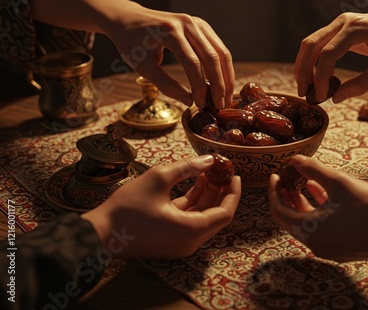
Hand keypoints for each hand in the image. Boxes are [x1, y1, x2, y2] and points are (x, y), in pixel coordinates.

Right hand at [82, 155, 240, 258]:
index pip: (225, 212)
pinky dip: (194, 203)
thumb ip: (187, 167)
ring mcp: (180, 243)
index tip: (235, 174)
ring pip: (203, 217)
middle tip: (223, 171)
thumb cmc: (127, 207)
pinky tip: (194, 182)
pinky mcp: (171, 240)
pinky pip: (190, 220)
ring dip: (207, 195)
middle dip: (221, 191)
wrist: (99, 233)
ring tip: (208, 171)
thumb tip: (209, 159)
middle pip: (216, 215)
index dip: (233, 192)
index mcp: (192, 230)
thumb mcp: (159, 178)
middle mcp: (190, 241)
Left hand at [105, 8, 234, 108]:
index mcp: (170, 31)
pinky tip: (222, 83)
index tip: (201, 104)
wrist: (128, 18)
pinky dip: (222, 66)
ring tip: (226, 97)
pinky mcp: (201, 25)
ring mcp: (196, 22)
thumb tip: (189, 101)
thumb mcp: (142, 66)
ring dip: (226, 76)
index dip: (200, 87)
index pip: (192, 63)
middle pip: (212, 57)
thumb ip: (165, 84)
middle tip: (221, 106)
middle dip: (219, 84)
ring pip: (220, 52)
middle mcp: (187, 23)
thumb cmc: (131, 43)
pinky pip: (218, 47)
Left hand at [268, 155, 367, 270]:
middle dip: (287, 197)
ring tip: (304, 182)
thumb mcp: (339, 183)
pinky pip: (319, 229)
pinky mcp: (340, 249)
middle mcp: (314, 244)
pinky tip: (323, 193)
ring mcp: (328, 249)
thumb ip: (314, 170)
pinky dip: (316, 212)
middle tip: (286, 178)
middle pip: (290, 219)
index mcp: (308, 230)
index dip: (274, 192)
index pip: (279, 211)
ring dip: (302, 203)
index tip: (275, 175)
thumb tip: (294, 158)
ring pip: (305, 224)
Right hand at [294, 0, 367, 103]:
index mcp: (357, 28)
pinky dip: (312, 61)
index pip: (328, 54)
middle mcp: (344, 21)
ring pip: (310, 43)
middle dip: (304, 71)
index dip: (320, 78)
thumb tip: (335, 99)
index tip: (321, 98)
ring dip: (304, 66)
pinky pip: (318, 44)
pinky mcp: (339, 28)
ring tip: (306, 89)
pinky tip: (314, 79)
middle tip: (304, 94)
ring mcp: (340, 22)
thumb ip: (361, 85)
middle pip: (311, 45)